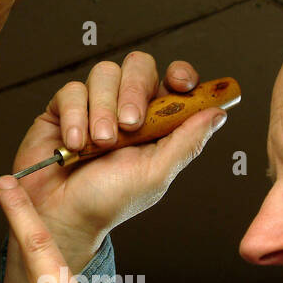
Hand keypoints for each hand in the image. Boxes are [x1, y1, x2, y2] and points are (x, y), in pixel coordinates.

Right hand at [5, 53, 226, 282]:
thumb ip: (187, 141)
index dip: (181, 74)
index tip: (181, 83)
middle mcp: (127, 108)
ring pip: (105, 73)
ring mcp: (95, 105)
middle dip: (135, 91)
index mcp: (156, 122)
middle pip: (139, 66)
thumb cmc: (108, 201)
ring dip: (103, 109)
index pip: (173, 81)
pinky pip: (73, 91)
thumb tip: (219, 113)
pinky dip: (76, 116)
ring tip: (100, 143)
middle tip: (129, 125)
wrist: (63, 215)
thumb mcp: (156, 174)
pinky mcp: (64, 108)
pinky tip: (75, 144)